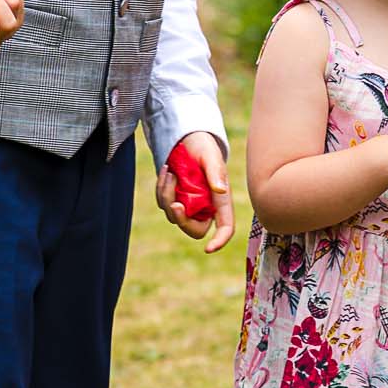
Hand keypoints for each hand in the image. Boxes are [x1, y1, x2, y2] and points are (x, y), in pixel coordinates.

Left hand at [158, 130, 233, 251]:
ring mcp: (189, 205)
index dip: (219, 240)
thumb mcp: (210, 156)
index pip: (225, 227)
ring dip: (167, 194)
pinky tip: (166, 170)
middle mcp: (206, 207)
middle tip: (175, 202)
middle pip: (194, 229)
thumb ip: (215, 172)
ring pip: (174, 215)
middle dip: (182, 219)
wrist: (187, 139)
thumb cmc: (204, 146)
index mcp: (221, 200)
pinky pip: (163, 203)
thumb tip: (220, 190)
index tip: (208, 249)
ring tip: (170, 171)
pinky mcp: (174, 199)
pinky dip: (161, 188)